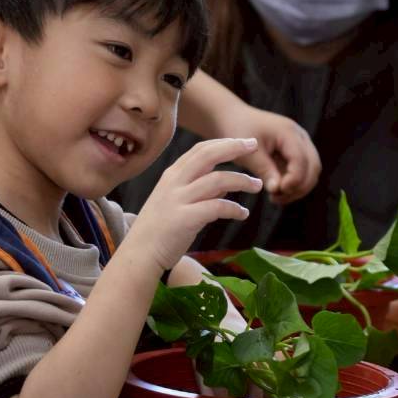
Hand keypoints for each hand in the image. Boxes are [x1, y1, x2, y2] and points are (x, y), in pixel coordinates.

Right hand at [127, 138, 263, 275]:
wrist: (139, 255)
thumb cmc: (160, 230)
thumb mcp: (178, 203)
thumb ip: (201, 192)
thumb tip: (227, 186)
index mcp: (172, 175)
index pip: (200, 149)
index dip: (224, 143)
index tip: (244, 142)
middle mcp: (174, 183)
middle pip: (208, 155)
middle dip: (234, 147)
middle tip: (255, 145)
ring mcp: (178, 200)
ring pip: (217, 180)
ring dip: (242, 181)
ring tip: (258, 186)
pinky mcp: (184, 219)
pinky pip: (217, 207)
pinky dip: (234, 209)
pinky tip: (243, 214)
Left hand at [220, 105, 319, 204]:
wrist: (232, 117)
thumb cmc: (238, 130)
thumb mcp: (248, 153)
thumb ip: (264, 170)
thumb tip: (278, 190)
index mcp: (289, 132)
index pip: (302, 160)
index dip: (294, 179)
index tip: (277, 191)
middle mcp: (300, 137)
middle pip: (313, 167)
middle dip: (299, 187)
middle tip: (277, 198)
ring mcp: (300, 144)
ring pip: (311, 172)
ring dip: (298, 188)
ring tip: (275, 197)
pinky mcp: (295, 152)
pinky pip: (303, 172)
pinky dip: (293, 184)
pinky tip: (276, 192)